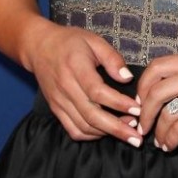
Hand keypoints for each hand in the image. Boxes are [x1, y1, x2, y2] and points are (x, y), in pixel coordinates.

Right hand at [24, 22, 142, 144]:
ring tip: (127, 132)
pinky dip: (91, 135)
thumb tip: (128, 78)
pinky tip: (106, 132)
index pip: (98, 92)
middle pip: (91, 115)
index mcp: (76, 67)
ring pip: (83, 126)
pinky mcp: (56, 109)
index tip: (138, 109)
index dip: (119, 103)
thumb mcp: (94, 41)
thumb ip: (112, 58)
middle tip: (137, 136)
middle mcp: (66, 88)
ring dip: (106, 133)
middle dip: (117, 129)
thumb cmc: (70, 42)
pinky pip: (73, 130)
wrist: (39, 47)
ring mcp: (59, 101)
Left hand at [136, 51, 177, 151]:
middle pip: (155, 92)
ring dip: (159, 132)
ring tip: (160, 142)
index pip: (155, 68)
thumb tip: (163, 90)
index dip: (142, 86)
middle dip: (144, 113)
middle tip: (143, 127)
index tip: (142, 103)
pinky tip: (171, 146)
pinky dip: (171, 140)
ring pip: (167, 114)